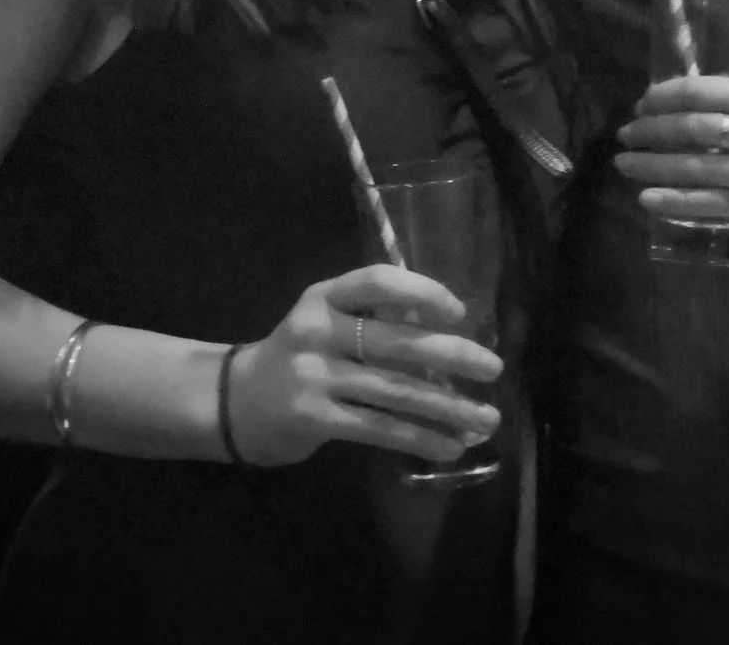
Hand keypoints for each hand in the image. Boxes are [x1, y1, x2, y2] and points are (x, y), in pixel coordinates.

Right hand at [224, 265, 502, 467]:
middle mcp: (315, 330)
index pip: (376, 281)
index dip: (422, 291)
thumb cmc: (299, 358)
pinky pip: (379, 428)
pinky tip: (449, 447)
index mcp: (322, 297)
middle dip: (453, 355)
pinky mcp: (314, 419)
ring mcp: (313, 376)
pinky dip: (420, 438)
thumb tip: (449, 337)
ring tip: (486, 420)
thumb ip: (372, 320)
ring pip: (395, 391)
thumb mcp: (324, 323)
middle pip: (395, 340)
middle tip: (493, 368)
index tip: (459, 311)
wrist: (234, 404)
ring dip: (449, 407)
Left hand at [614, 75, 728, 224]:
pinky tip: (652, 200)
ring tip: (625, 164)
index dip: (669, 96)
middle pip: (696, 131)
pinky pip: (722, 204)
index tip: (645, 99)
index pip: (707, 93)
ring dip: (657, 166)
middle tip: (625, 132)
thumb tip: (715, 113)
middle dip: (654, 132)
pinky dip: (683, 201)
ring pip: (701, 170)